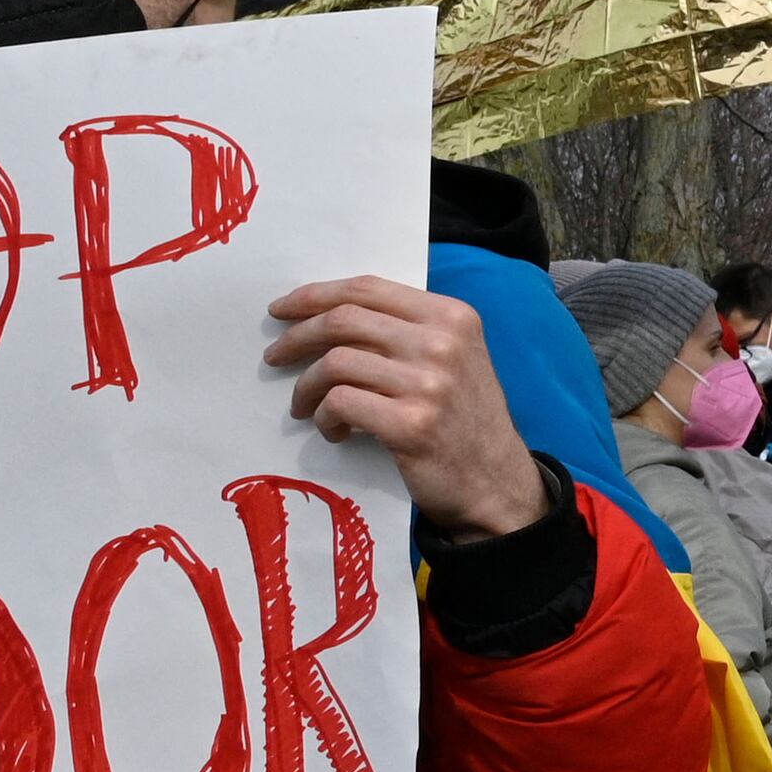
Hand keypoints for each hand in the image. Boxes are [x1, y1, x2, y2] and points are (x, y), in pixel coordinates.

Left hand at [264, 277, 549, 537]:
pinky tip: (334, 431)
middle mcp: (442, 342)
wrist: (497, 483)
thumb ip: (408, 332)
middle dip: (297, 337)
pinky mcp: (410, 424)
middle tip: (275, 357)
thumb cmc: (465, 420)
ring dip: (307, 388)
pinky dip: (324, 418)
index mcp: (452, 317)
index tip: (283, 310)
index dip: (316, 295)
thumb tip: (330, 318)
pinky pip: (339, 404)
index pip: (368, 288)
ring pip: (335, 363)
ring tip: (305, 407)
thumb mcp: (454, 359)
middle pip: (344, 320)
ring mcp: (429, 383)